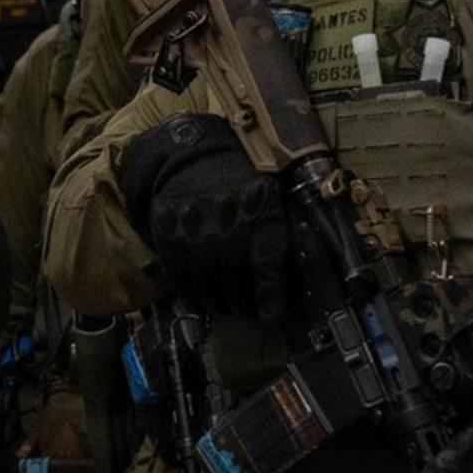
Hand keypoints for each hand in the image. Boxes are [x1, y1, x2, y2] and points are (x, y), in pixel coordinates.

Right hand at [112, 114, 289, 314]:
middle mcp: (225, 224)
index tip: (273, 313)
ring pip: (210, 290)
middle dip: (248, 306)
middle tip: (253, 312)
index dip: (271, 295)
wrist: (192, 160)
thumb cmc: (241, 184)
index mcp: (259, 209)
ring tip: (232, 307)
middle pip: (238, 284)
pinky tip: (207, 300)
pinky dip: (198, 299)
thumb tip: (302, 275)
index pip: (267, 264)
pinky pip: (185, 284)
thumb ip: (283, 233)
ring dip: (224, 306)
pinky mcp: (170, 242)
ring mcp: (194, 234)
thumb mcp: (272, 197)